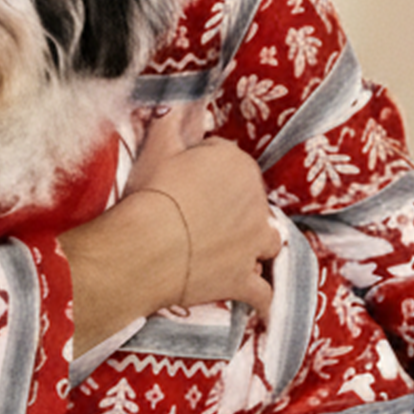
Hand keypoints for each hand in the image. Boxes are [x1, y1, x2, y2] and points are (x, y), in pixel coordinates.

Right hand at [124, 104, 278, 314]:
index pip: (229, 163)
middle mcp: (256, 204)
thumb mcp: (158, 147)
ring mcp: (254, 245)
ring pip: (268, 242)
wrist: (146, 247)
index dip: (205, 172)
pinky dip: (263, 300)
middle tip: (198, 218)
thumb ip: (173, 122)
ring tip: (239, 252)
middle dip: (232, 209)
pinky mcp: (244, 280)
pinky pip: (263, 293)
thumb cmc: (150, 194)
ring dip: (257, 246)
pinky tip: (263, 308)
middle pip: (250, 203)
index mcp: (238, 166)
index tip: (185, 182)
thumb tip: (181, 105)